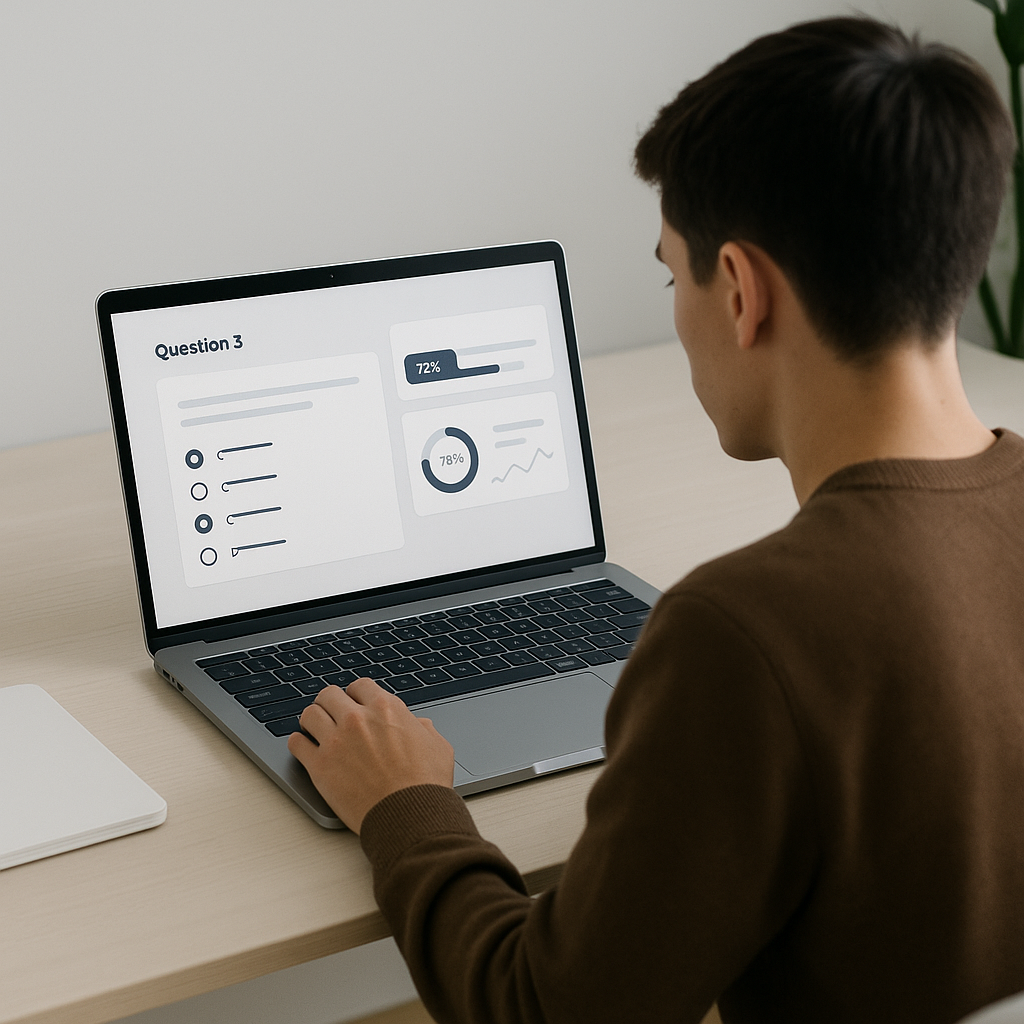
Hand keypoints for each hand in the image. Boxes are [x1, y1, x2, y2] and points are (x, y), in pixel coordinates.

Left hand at [287, 678, 454, 833]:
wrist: (410, 816)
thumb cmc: (425, 784)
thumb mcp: (437, 746)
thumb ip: (424, 728)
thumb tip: (418, 725)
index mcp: (385, 708)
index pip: (359, 686)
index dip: (357, 695)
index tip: (355, 705)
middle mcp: (357, 719)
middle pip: (329, 695)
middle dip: (331, 704)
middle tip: (331, 715)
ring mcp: (335, 741)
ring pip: (309, 714)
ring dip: (312, 721)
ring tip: (315, 730)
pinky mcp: (319, 766)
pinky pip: (296, 744)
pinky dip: (299, 744)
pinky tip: (306, 749)